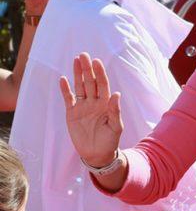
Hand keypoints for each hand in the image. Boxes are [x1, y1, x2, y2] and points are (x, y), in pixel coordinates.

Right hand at [59, 53, 123, 167]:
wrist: (97, 155)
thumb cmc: (110, 141)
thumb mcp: (116, 127)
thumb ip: (115, 110)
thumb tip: (116, 93)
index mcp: (106, 104)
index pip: (102, 85)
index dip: (100, 73)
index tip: (97, 61)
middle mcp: (94, 102)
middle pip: (90, 82)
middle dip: (87, 69)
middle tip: (84, 55)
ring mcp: (83, 107)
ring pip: (80, 87)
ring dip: (77, 74)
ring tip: (75, 60)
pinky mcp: (72, 113)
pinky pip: (69, 99)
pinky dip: (66, 90)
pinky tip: (63, 79)